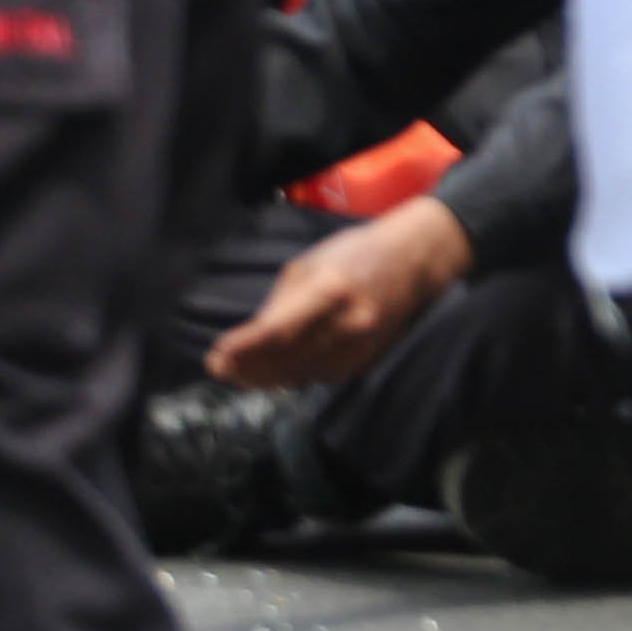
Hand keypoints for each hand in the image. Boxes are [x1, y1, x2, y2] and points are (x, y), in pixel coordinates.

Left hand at [207, 195, 474, 387]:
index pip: (278, 331)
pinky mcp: (365, 359)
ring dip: (264, 378)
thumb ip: (281, 303)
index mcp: (331, 290)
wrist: (415, 261)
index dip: (244, 349)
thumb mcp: (309, 264)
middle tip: (219, 369)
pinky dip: (291, 377)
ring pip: (300, 373)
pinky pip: (318, 376)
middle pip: (286, 358)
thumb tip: (252, 338)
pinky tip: (272, 373)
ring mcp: (359, 346)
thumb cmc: (356, 252)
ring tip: (238, 374)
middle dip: (247, 368)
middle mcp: (347, 323)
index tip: (216, 357)